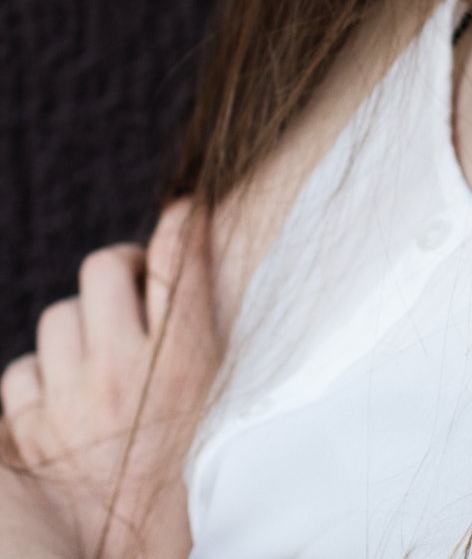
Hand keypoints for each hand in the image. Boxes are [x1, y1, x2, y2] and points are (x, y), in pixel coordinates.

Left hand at [0, 201, 220, 558]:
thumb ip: (200, 340)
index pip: (181, 259)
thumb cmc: (184, 494)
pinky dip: (37, 383)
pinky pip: (20, 374)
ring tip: (95, 362)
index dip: (183, 225)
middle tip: (131, 295)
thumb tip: (195, 267)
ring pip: (58, 318)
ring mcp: (70, 402)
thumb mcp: (212, 406)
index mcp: (185, 364)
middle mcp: (124, 372)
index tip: (188, 216)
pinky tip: (60, 406)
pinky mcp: (26, 435)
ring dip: (76, 331)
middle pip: (106, 270)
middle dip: (118, 273)